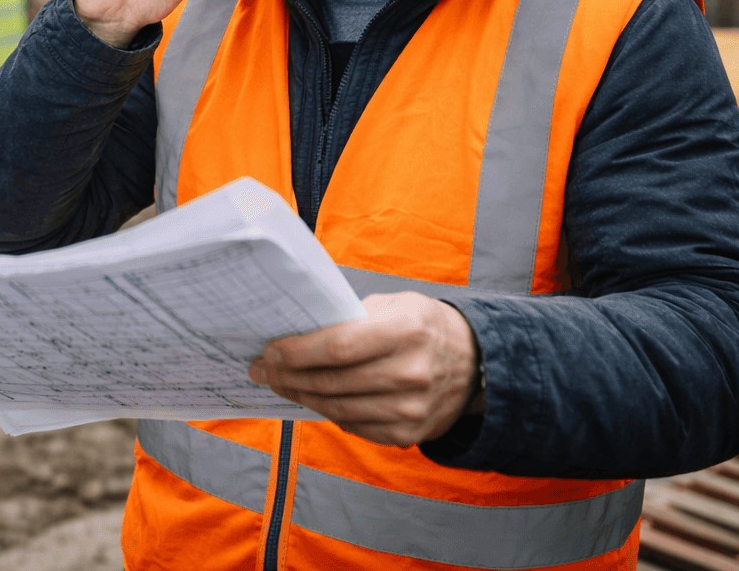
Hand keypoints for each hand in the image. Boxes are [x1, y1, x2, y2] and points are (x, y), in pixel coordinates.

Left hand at [248, 293, 481, 446]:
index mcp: (406, 331)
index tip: (270, 349)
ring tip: (279, 384)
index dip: (298, 351)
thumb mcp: (395, 305)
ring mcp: (411, 409)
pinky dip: (328, 412)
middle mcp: (411, 373)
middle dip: (288, 376)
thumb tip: (297, 328)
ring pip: (338, 409)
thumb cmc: (423, 326)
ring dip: (301, 396)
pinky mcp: (409, 434)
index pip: (338, 346)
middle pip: (332, 381)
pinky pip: (354, 426)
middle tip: (262, 369)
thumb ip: (351, 316)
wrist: (476, 364)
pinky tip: (312, 398)